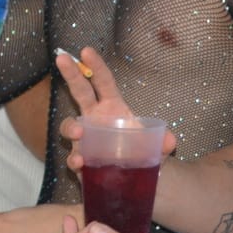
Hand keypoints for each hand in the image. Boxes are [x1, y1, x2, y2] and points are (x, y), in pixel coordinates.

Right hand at [55, 48, 176, 176]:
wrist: (137, 181)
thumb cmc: (142, 154)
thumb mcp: (158, 147)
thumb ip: (163, 143)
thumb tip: (170, 140)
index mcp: (113, 108)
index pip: (104, 82)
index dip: (96, 66)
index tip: (86, 51)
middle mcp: (95, 119)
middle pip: (80, 92)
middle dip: (70, 74)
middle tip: (62, 58)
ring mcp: (85, 139)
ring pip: (70, 126)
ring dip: (71, 126)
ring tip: (78, 132)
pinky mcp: (81, 160)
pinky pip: (73, 157)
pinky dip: (75, 159)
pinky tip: (80, 162)